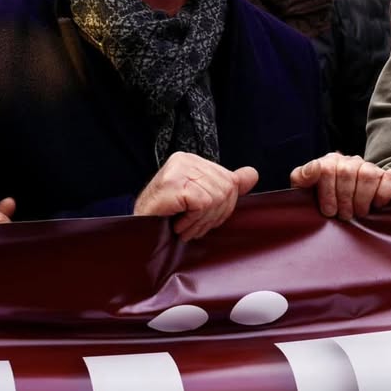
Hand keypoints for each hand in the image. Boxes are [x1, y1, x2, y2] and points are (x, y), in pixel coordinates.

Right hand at [134, 152, 258, 240]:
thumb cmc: (166, 218)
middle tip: (193, 225)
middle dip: (213, 216)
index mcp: (193, 160)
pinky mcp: (174, 182)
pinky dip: (193, 220)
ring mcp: (178, 169)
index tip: (203, 219)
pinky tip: (179, 225)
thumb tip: (252, 174)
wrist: (137, 231)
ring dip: (201, 221)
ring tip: (185, 226)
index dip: (223, 208)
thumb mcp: (201, 200)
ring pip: (217, 197)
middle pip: (226, 190)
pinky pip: (203, 204)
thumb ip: (226, 185)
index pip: (229, 181)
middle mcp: (186, 159)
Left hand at [290, 153, 390, 219]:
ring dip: (362, 199)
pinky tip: (377, 205)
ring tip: (358, 213)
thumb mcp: (307, 192)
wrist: (347, 211)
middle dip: (344, 199)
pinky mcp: (390, 177)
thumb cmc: (325, 204)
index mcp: (330, 162)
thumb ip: (301, 177)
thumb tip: (314, 167)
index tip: (329, 211)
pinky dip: (385, 193)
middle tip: (344, 215)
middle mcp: (351, 162)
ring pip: (368, 175)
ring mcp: (371, 168)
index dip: (327, 193)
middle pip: (347, 172)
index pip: (326, 169)